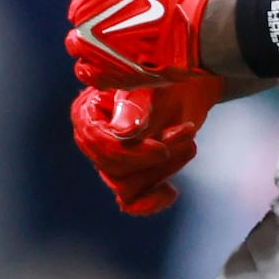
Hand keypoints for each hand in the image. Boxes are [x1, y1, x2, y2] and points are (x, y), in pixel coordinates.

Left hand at [67, 0, 212, 86]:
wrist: (192, 31)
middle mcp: (84, 13)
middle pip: (79, 10)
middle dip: (96, 10)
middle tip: (124, 15)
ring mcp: (89, 46)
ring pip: (77, 41)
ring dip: (90, 39)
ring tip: (116, 40)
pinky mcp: (101, 72)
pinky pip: (84, 70)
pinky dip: (93, 66)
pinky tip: (110, 61)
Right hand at [72, 75, 217, 214]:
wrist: (190, 83)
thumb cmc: (166, 75)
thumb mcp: (150, 84)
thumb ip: (136, 106)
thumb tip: (123, 133)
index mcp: (88, 112)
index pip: (97, 144)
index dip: (129, 152)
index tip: (161, 149)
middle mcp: (93, 139)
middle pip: (112, 168)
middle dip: (153, 159)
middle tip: (185, 133)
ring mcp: (112, 160)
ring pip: (126, 186)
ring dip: (164, 169)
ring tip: (188, 141)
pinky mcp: (131, 175)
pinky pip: (131, 202)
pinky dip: (150, 202)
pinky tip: (170, 192)